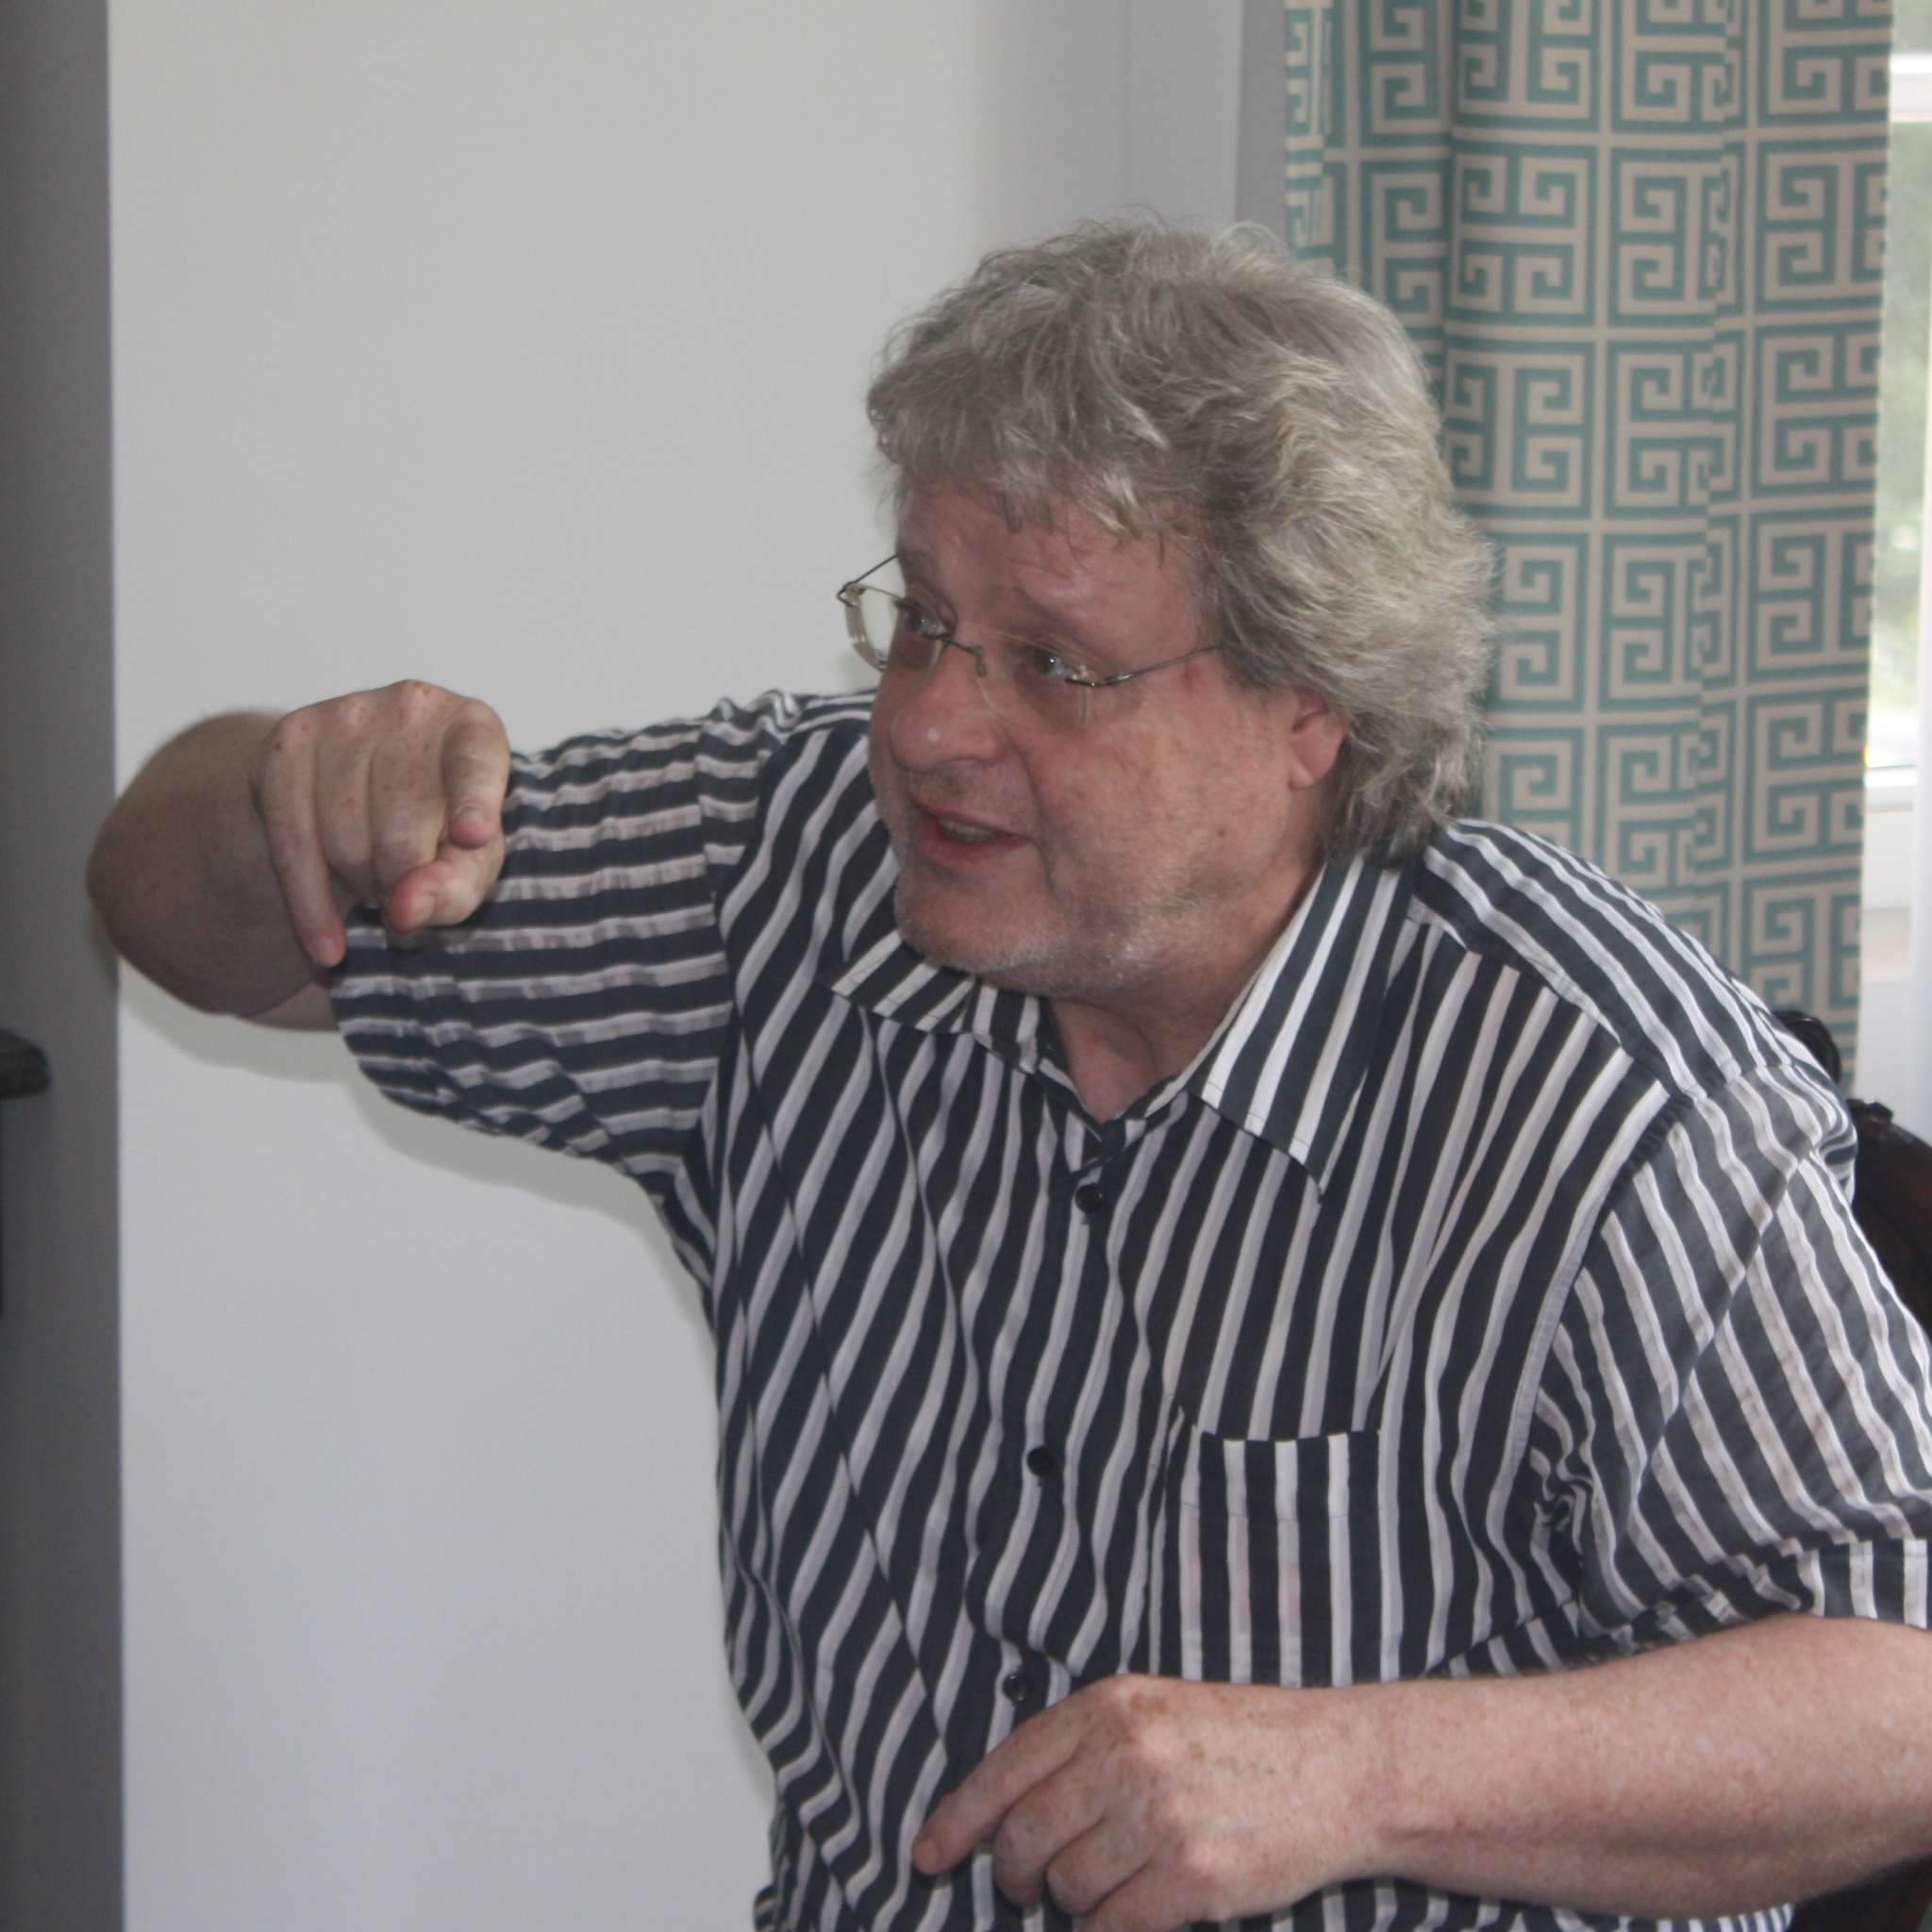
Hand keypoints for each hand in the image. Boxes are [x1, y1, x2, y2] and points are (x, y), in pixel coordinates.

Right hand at [250, 680, 511, 967]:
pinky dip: (312, 908)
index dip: (474, 804)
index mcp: (474, 727)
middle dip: (402, 883)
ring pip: (345, 843)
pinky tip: (327, 946)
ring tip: (375, 877)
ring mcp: (346, 715)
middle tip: (404, 887)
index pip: (476, 768)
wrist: (359, 782)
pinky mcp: (290, 739)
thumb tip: (404, 908)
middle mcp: (413, 706)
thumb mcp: (469, 860)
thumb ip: (455, 886)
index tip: (474, 836)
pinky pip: (293, 844)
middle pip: (402, 832)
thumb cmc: (437, 823)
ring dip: (361, 886)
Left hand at [912, 1675, 1365, 1930]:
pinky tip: (1134, 1914)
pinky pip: (1111, 1927)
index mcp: (1109, 1706)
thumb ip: (1086, 1746)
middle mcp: (1125, 1754)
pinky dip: (1110, 1931)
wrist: (1340, 1768)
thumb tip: (1007, 1810)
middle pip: (1023, 1838)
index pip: (1005, 1770)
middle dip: (1016, 1875)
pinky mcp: (1192, 1876)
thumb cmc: (1243, 1741)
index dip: (957, 1821)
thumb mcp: (1156, 1710)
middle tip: (1029, 1887)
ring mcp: (1158, 1815)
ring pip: (1066, 1888)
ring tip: (1111, 1885)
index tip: (926, 1857)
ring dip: (1076, 1902)